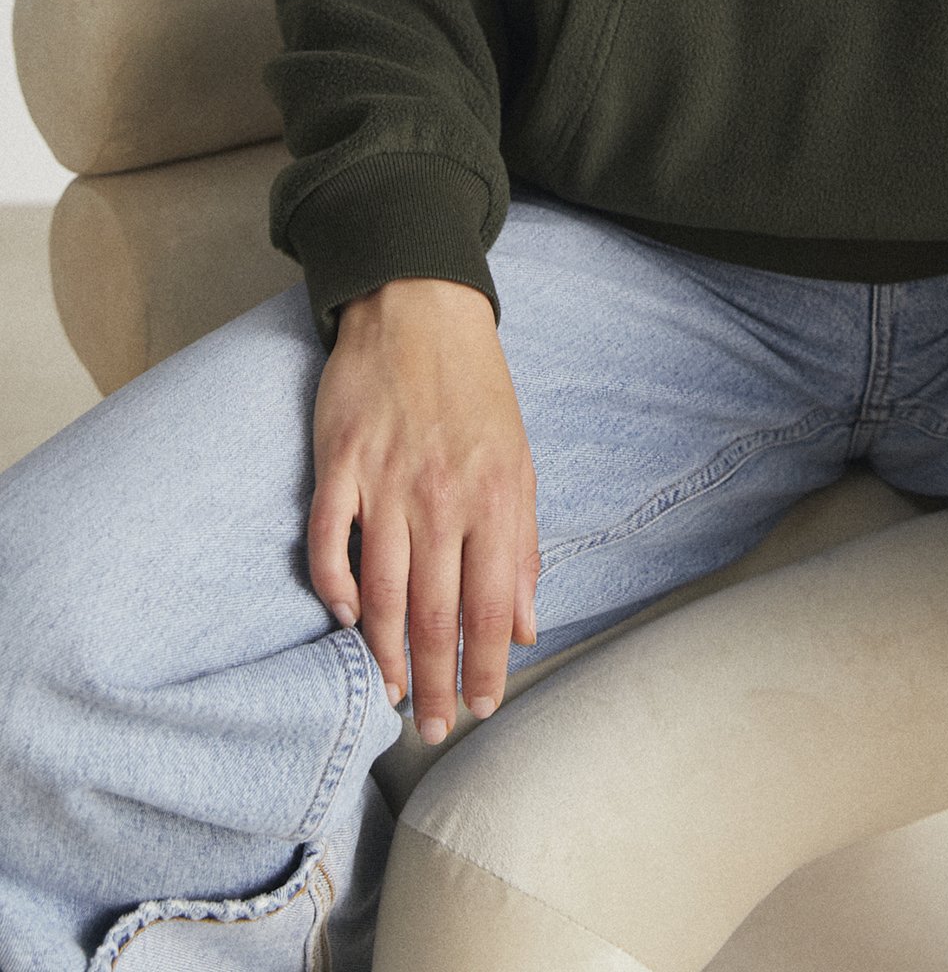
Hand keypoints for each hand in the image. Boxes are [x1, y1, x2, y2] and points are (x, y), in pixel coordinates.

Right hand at [306, 276, 540, 744]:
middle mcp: (439, 498)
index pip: (489, 607)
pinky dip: (332, 588)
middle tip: (435, 728)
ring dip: (385, 654)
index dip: (486, 666)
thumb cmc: (476, 390)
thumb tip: (528, 624)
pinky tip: (343, 620)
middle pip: (432, 614)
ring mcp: (383, 482)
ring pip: (378, 593)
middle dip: (436, 681)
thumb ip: (522, 545)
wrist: (421, 309)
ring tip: (394, 694)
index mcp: (493, 498)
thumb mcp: (519, 461)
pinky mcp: (338, 464)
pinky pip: (328, 543)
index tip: (483, 707)